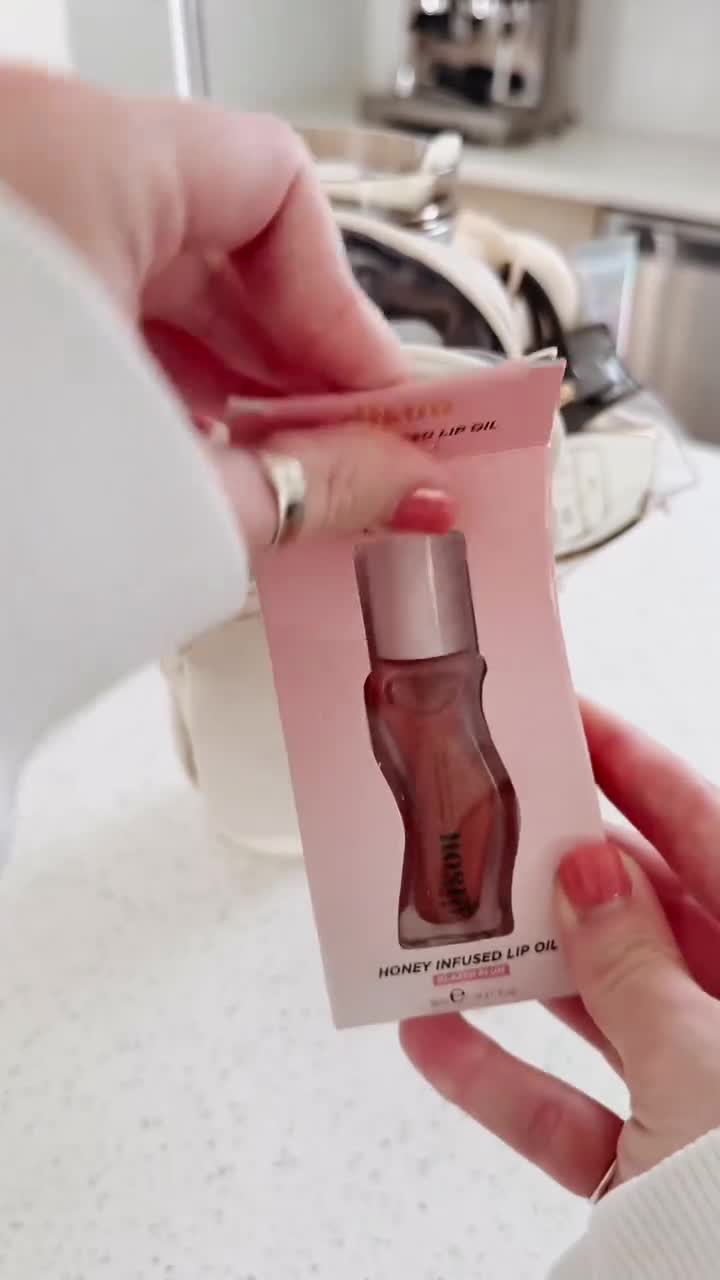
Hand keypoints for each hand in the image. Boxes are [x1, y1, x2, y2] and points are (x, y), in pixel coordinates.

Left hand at [0, 67, 452, 548]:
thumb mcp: (158, 493)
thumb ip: (304, 482)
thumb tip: (393, 488)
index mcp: (71, 154)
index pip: (279, 189)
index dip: (351, 311)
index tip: (387, 405)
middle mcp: (11, 152)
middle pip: (213, 230)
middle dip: (291, 357)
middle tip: (345, 451)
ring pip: (142, 268)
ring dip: (218, 372)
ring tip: (263, 470)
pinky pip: (79, 298)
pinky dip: (138, 371)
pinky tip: (171, 453)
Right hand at [400, 700, 719, 1195]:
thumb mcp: (705, 1076)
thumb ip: (640, 971)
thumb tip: (592, 877)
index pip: (713, 834)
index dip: (640, 768)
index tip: (570, 718)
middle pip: (650, 913)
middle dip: (565, 865)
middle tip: (490, 810)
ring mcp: (700, 1097)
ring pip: (603, 1006)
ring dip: (520, 969)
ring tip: (449, 915)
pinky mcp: (651, 1168)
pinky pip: (572, 1108)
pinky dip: (503, 1079)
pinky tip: (437, 1040)